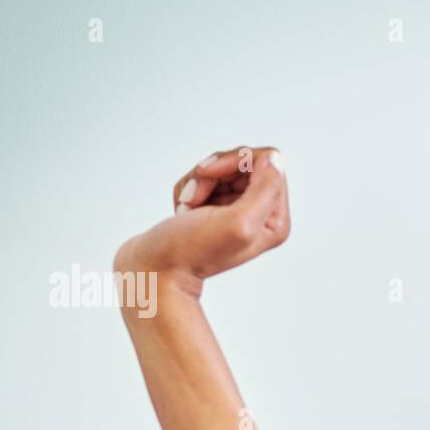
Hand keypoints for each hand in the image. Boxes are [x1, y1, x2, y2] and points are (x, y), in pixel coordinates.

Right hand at [113, 145, 290, 298]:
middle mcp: (262, 215)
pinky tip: (182, 211)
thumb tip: (275, 159)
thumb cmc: (190, 250)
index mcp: (275, 220)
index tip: (208, 174)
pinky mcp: (216, 208)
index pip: (268, 162)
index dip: (235, 160)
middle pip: (244, 163)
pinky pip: (204, 179)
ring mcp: (238, 210)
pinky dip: (187, 189)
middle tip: (194, 199)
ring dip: (196, 183)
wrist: (155, 270)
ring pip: (221, 168)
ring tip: (186, 209)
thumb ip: (264, 190)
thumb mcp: (237, 222)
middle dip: (212, 174)